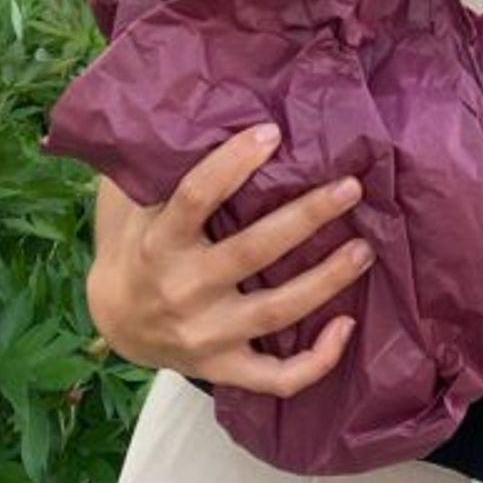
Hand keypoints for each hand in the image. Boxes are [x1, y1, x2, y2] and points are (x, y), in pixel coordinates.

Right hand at [85, 125, 373, 396]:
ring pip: (277, 311)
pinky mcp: (224, 367)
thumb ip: (171, 167)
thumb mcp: (141, 205)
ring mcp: (206, 335)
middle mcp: (184, 289)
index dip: (233, 163)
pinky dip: (318, 361)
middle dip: (306, 217)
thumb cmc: (144, 243)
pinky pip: (277, 377)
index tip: (273, 134)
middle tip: (350, 188)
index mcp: (160, 241)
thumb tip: (217, 105)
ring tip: (363, 248)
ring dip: (327, 279)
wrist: (118, 321)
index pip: (196, 197)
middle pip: (254, 251)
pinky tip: (348, 325)